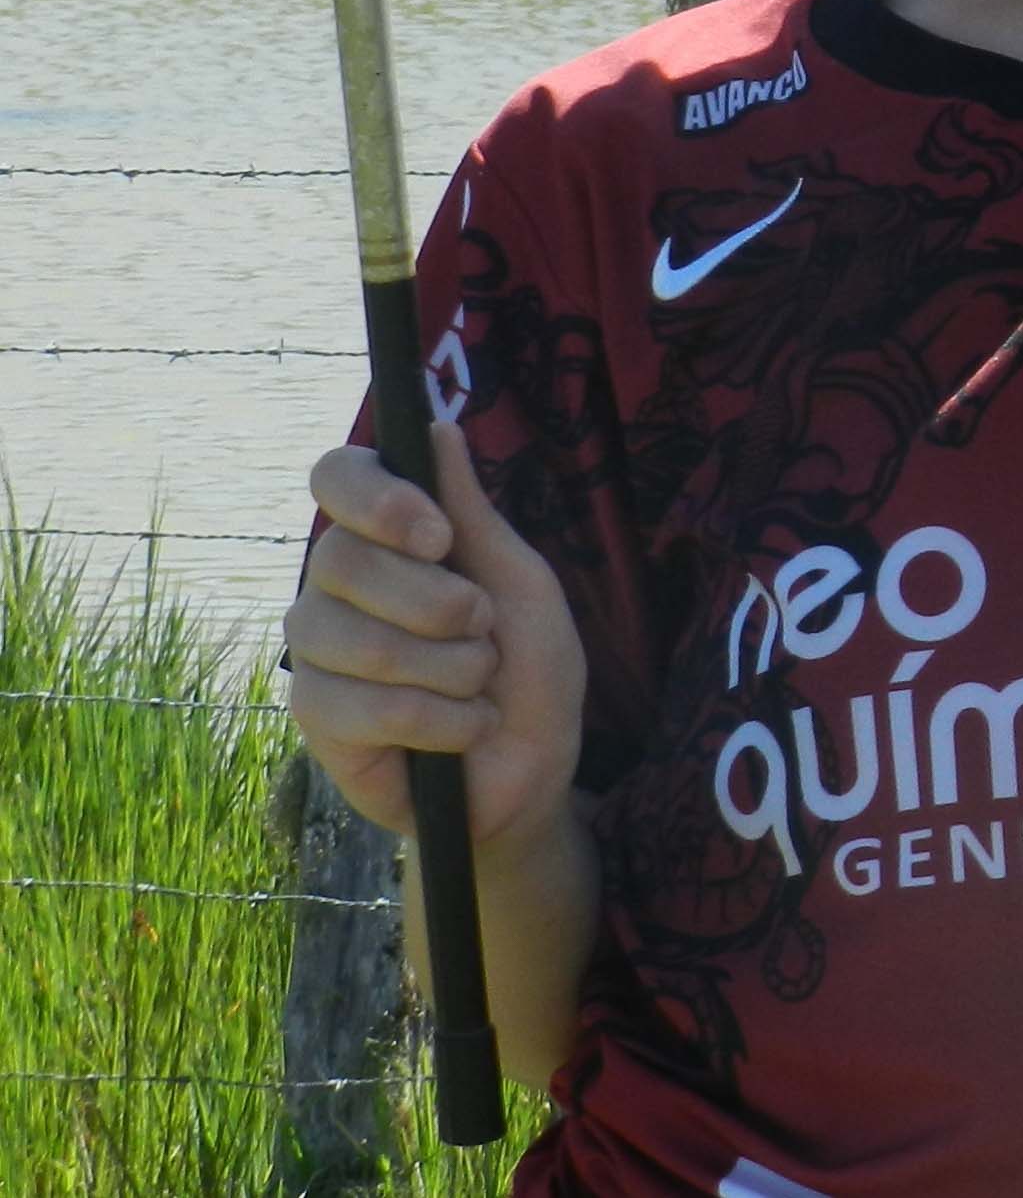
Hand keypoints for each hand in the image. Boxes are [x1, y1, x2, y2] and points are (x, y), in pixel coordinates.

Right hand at [285, 419, 585, 853]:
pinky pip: (367, 707)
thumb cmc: (529, 672)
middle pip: (342, 559)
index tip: (438, 535)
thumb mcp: (520, 585)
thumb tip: (436, 426)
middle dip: (440, 603)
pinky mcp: (315, 720)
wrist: (529, 773)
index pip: (336, 476)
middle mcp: (334, 587)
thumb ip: (473, 514)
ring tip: (477, 685)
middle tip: (481, 630)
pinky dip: (441, 721)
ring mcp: (317, 653)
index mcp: (384, 539)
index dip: (377, 497)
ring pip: (357, 640)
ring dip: (450, 669)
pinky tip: (462, 730)